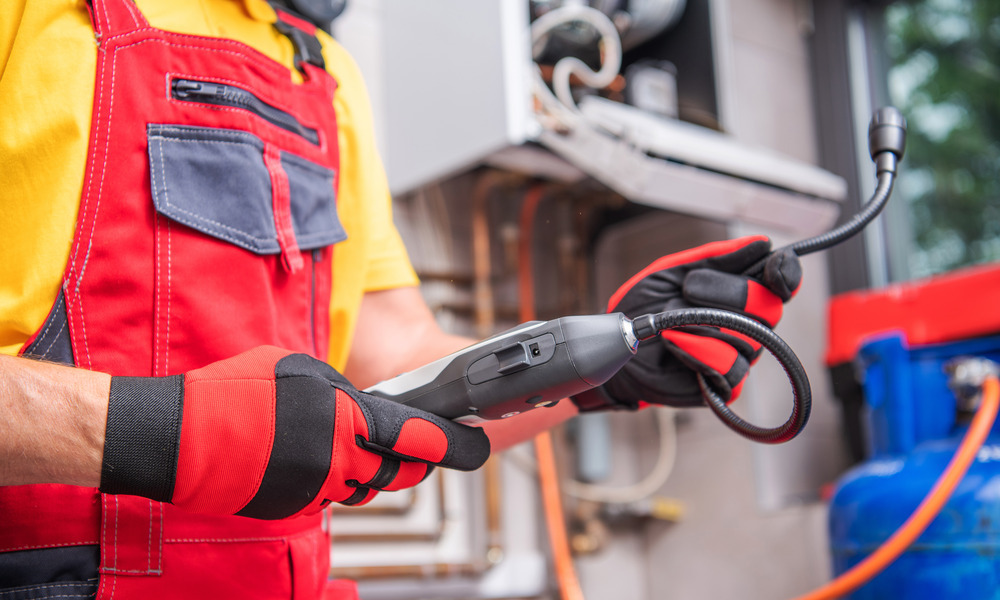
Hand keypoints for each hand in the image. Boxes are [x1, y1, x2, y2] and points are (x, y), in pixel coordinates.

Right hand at [99, 346, 489, 518]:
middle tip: (413, 447)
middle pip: (401, 473)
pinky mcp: (296, 508)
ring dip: (366, 468)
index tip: (474, 447)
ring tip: (336, 441)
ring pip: (366, 486)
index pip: (421, 440)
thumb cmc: (236, 394)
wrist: (180, 438)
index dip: (454, 446)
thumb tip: (366, 407)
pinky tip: (301, 456)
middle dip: (414, 462)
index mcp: (349, 418)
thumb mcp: (300, 369)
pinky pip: (329, 496)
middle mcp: (341, 460)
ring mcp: (318, 490)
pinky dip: (329, 479)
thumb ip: (344, 392)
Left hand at [572, 236, 800, 409]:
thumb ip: (714, 257)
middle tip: (688, 289)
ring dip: (700, 324)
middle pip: (769, 307)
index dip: (786, 273)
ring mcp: (739, 355)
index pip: (782, 281)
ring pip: (747, 339)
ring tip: (670, 322)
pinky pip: (730, 368)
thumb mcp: (673, 271)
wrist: (619, 346)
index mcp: (741, 292)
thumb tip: (760, 243)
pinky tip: (674, 345)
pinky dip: (697, 352)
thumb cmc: (646, 307)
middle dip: (727, 293)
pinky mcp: (725, 384)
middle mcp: (748, 324)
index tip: (775, 266)